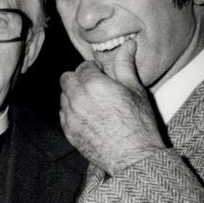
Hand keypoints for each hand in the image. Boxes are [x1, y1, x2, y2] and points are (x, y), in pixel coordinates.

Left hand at [59, 38, 166, 175]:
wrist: (134, 158)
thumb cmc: (140, 124)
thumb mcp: (136, 91)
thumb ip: (125, 65)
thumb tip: (127, 44)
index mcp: (94, 84)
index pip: (83, 66)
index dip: (94, 69)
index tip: (103, 75)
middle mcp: (77, 98)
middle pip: (67, 79)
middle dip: (79, 79)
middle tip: (95, 87)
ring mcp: (70, 116)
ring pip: (63, 96)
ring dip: (74, 96)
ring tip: (93, 104)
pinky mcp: (68, 132)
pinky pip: (63, 114)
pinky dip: (72, 112)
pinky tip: (88, 117)